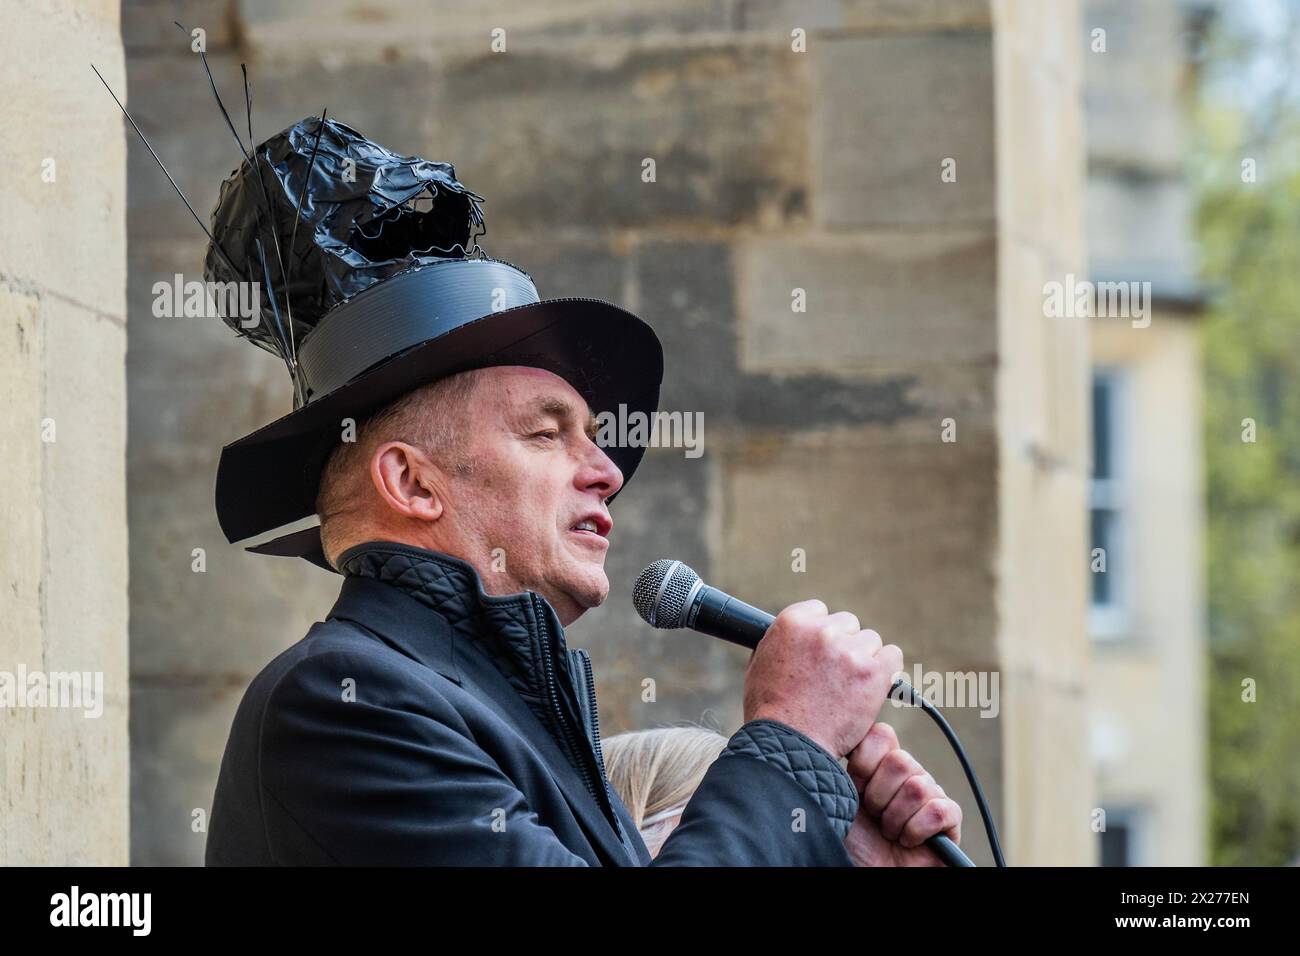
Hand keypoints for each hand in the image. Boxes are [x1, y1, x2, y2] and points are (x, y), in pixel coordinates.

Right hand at [745, 600, 902, 759]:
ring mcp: (849, 650)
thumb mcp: (760, 664)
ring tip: (848, 688)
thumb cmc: (771, 711)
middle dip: (843, 647)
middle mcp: (822, 630)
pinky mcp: (872, 671)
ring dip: (863, 660)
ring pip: (870, 641)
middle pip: (848, 625)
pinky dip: (886, 671)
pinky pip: (892, 656)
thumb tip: (798, 635)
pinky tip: (872, 687)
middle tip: (835, 676)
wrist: (789, 743)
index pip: (820, 611)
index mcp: (792, 623)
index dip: (822, 634)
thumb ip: (781, 641)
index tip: (822, 653)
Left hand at [842, 723, 961, 866]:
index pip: (882, 735)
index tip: (854, 788)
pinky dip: (916, 831)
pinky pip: (938, 810)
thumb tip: (841, 729)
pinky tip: (908, 840)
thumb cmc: (849, 839)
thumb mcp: (835, 795)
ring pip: (918, 788)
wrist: (864, 870)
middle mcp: (907, 774)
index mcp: (880, 763)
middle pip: (900, 761)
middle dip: (878, 797)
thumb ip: (837, 760)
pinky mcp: (949, 818)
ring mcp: (930, 793)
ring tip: (889, 832)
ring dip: (895, 819)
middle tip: (873, 816)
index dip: (864, 763)